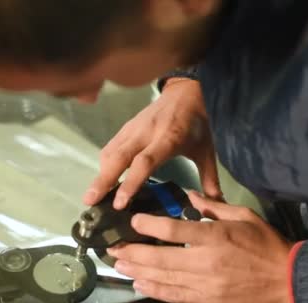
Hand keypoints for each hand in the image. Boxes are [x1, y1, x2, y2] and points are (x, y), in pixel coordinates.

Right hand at [83, 79, 221, 207]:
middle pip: (119, 157)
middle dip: (103, 180)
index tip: (120, 203)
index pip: (145, 162)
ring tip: (91, 197)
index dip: (131, 182)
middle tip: (90, 201)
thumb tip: (217, 205)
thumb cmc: (198, 124)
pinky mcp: (127, 127)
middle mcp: (146, 133)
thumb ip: (210, 179)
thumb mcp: (207, 151)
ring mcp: (134, 128)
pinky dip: (104, 164)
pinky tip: (102, 180)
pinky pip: (111, 147)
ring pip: (111, 152)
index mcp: (168, 138)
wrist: (187, 92)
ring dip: (100, 174)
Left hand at [107, 191, 293, 302]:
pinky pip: (175, 295)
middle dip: (133, 252)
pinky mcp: (207, 300)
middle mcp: (205, 261)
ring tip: (119, 266)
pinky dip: (155, 291)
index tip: (133, 220)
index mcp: (214, 236)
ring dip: (138, 272)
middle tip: (113, 248)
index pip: (173, 229)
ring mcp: (205, 284)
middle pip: (160, 257)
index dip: (149, 225)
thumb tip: (189, 195)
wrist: (285, 278)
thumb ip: (214, 206)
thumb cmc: (265, 242)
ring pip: (163, 278)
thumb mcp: (243, 215)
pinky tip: (139, 285)